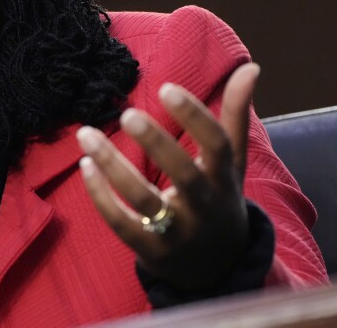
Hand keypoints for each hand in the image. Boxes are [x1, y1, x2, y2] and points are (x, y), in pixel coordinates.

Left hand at [75, 62, 260, 290]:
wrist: (216, 269)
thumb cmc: (218, 200)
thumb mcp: (231, 162)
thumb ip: (234, 115)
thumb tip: (250, 67)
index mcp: (224, 180)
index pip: (217, 145)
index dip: (195, 116)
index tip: (166, 88)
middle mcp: (204, 207)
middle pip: (184, 175)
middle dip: (157, 144)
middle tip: (127, 113)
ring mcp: (177, 232)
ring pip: (144, 200)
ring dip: (112, 166)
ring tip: (86, 134)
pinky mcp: (151, 251)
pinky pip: (122, 223)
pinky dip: (101, 197)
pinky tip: (85, 166)